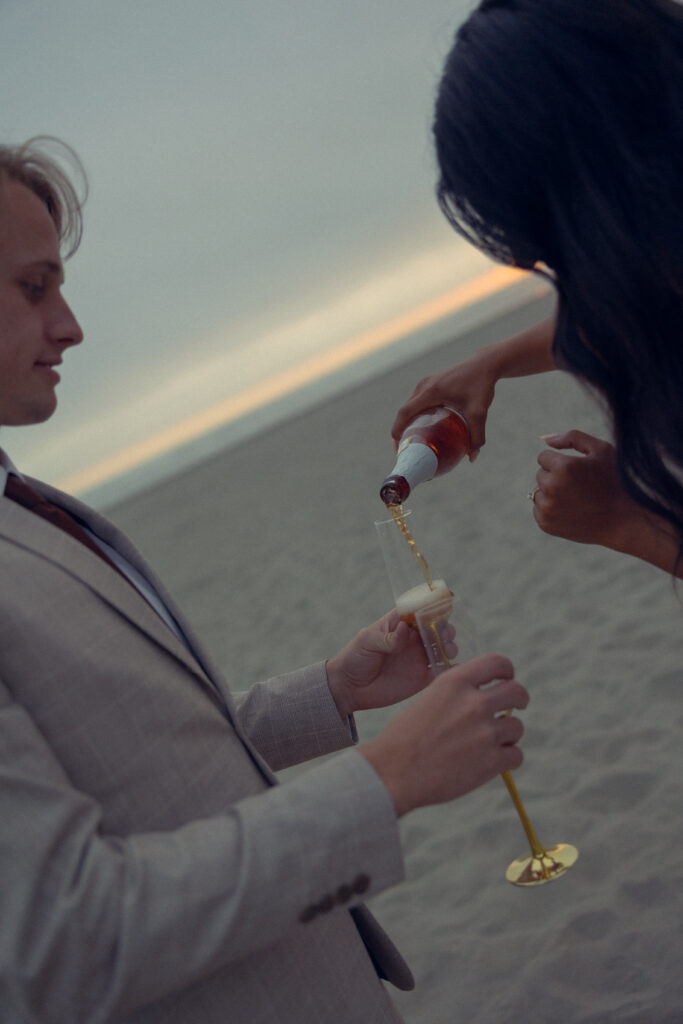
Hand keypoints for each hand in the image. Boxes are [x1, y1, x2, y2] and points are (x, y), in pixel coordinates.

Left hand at [326, 610, 446, 718]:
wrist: (350, 687)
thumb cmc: (355, 657)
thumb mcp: (367, 641)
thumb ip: (387, 637)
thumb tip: (406, 629)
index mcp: (400, 624)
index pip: (420, 610)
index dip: (434, 605)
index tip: (447, 601)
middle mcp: (413, 639)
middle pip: (436, 628)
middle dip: (445, 627)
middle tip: (444, 634)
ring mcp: (419, 657)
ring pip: (442, 647)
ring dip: (449, 645)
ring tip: (447, 649)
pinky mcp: (422, 677)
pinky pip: (441, 670)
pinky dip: (451, 667)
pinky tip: (456, 666)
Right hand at [359, 653, 527, 816]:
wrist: (394, 773)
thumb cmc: (404, 738)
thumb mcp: (428, 699)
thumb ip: (456, 694)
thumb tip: (480, 696)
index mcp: (455, 682)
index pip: (497, 662)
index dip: (506, 671)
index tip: (506, 680)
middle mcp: (474, 703)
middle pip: (517, 692)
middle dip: (519, 700)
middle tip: (513, 709)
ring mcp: (485, 732)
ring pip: (516, 727)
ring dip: (507, 735)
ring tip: (488, 744)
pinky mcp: (492, 761)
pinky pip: (516, 755)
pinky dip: (507, 759)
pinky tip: (492, 762)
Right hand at [390, 351, 497, 458]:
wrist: (484, 364)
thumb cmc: (481, 385)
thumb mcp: (480, 412)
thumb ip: (477, 435)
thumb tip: (472, 457)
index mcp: (431, 391)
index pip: (405, 412)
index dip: (398, 430)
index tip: (398, 447)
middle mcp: (424, 386)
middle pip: (404, 411)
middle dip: (401, 431)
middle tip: (405, 451)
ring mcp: (425, 383)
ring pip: (409, 407)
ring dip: (406, 423)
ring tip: (411, 442)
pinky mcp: (429, 383)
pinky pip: (416, 402)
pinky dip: (414, 416)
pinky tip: (422, 429)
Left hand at [532, 430, 639, 546]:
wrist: (624, 520)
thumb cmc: (615, 480)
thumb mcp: (601, 450)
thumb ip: (572, 437)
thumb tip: (544, 439)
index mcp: (564, 467)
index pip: (544, 457)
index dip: (562, 462)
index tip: (578, 472)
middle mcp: (552, 487)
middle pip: (540, 474)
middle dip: (556, 477)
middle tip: (580, 487)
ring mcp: (547, 508)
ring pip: (538, 492)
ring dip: (552, 493)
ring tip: (577, 499)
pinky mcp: (545, 524)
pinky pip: (539, 509)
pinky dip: (551, 509)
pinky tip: (572, 512)